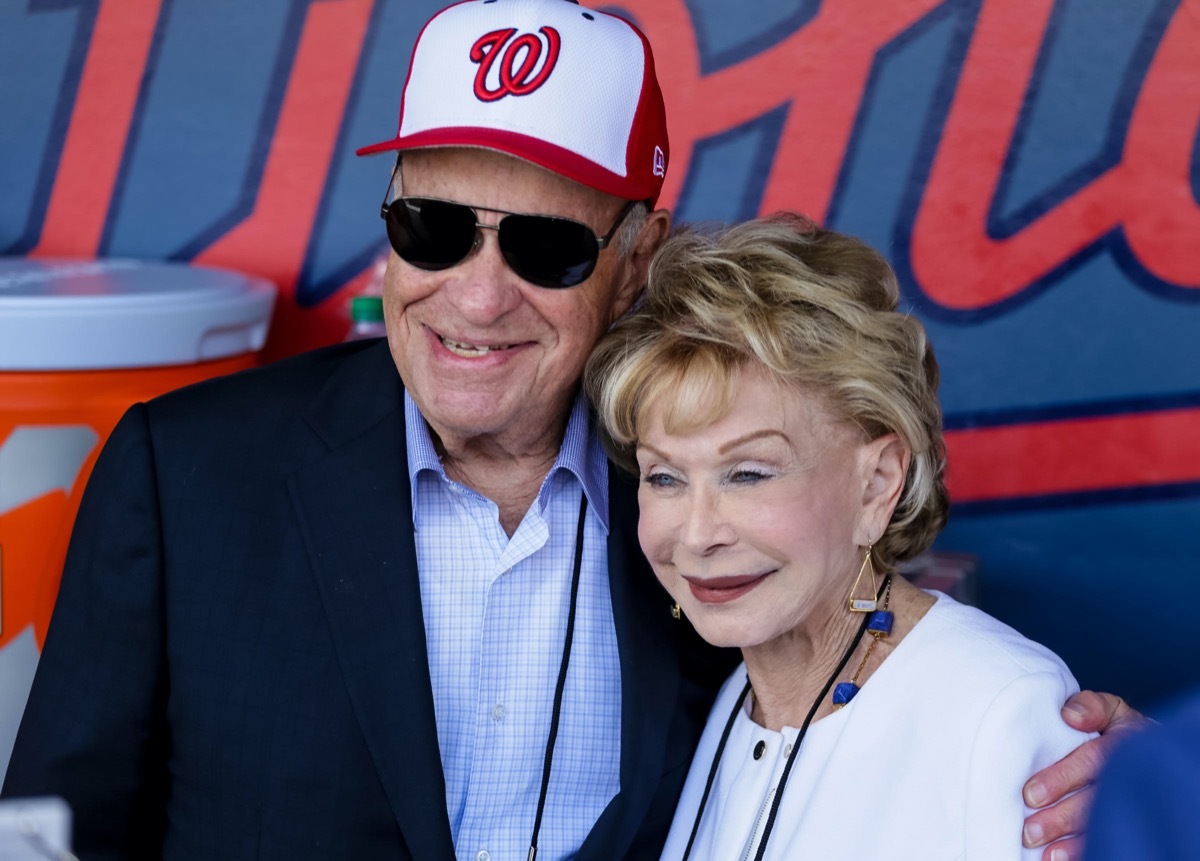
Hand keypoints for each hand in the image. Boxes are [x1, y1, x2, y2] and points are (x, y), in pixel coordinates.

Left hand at [1021, 690, 1145, 859]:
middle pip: (1096, 800)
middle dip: (1061, 818)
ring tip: (1046, 854)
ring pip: (1103, 824)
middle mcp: (1132, 775)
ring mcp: (1133, 801)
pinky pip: (1109, 837)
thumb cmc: (1112, 729)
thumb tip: (1070, 716)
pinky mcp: (1128, 819)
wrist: (1144, 752)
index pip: (1093, 760)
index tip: (1031, 794)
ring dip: (1073, 842)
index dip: (1062, 777)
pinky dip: (1085, 851)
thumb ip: (1092, 707)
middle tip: (1030, 831)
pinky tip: (1062, 859)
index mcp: (1126, 742)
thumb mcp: (1110, 710)